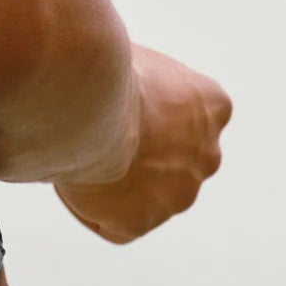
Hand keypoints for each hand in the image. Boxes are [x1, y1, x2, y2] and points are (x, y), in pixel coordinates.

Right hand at [54, 45, 231, 244]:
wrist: (85, 103)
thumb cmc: (102, 69)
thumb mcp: (134, 59)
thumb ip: (138, 81)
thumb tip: (106, 77)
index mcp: (213, 106)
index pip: (186, 122)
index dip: (148, 119)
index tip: (116, 112)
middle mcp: (207, 155)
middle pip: (171, 166)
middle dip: (140, 160)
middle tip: (96, 140)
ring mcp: (177, 195)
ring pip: (143, 199)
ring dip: (116, 186)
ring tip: (78, 159)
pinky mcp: (140, 224)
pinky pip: (113, 225)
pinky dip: (91, 210)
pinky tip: (72, 181)